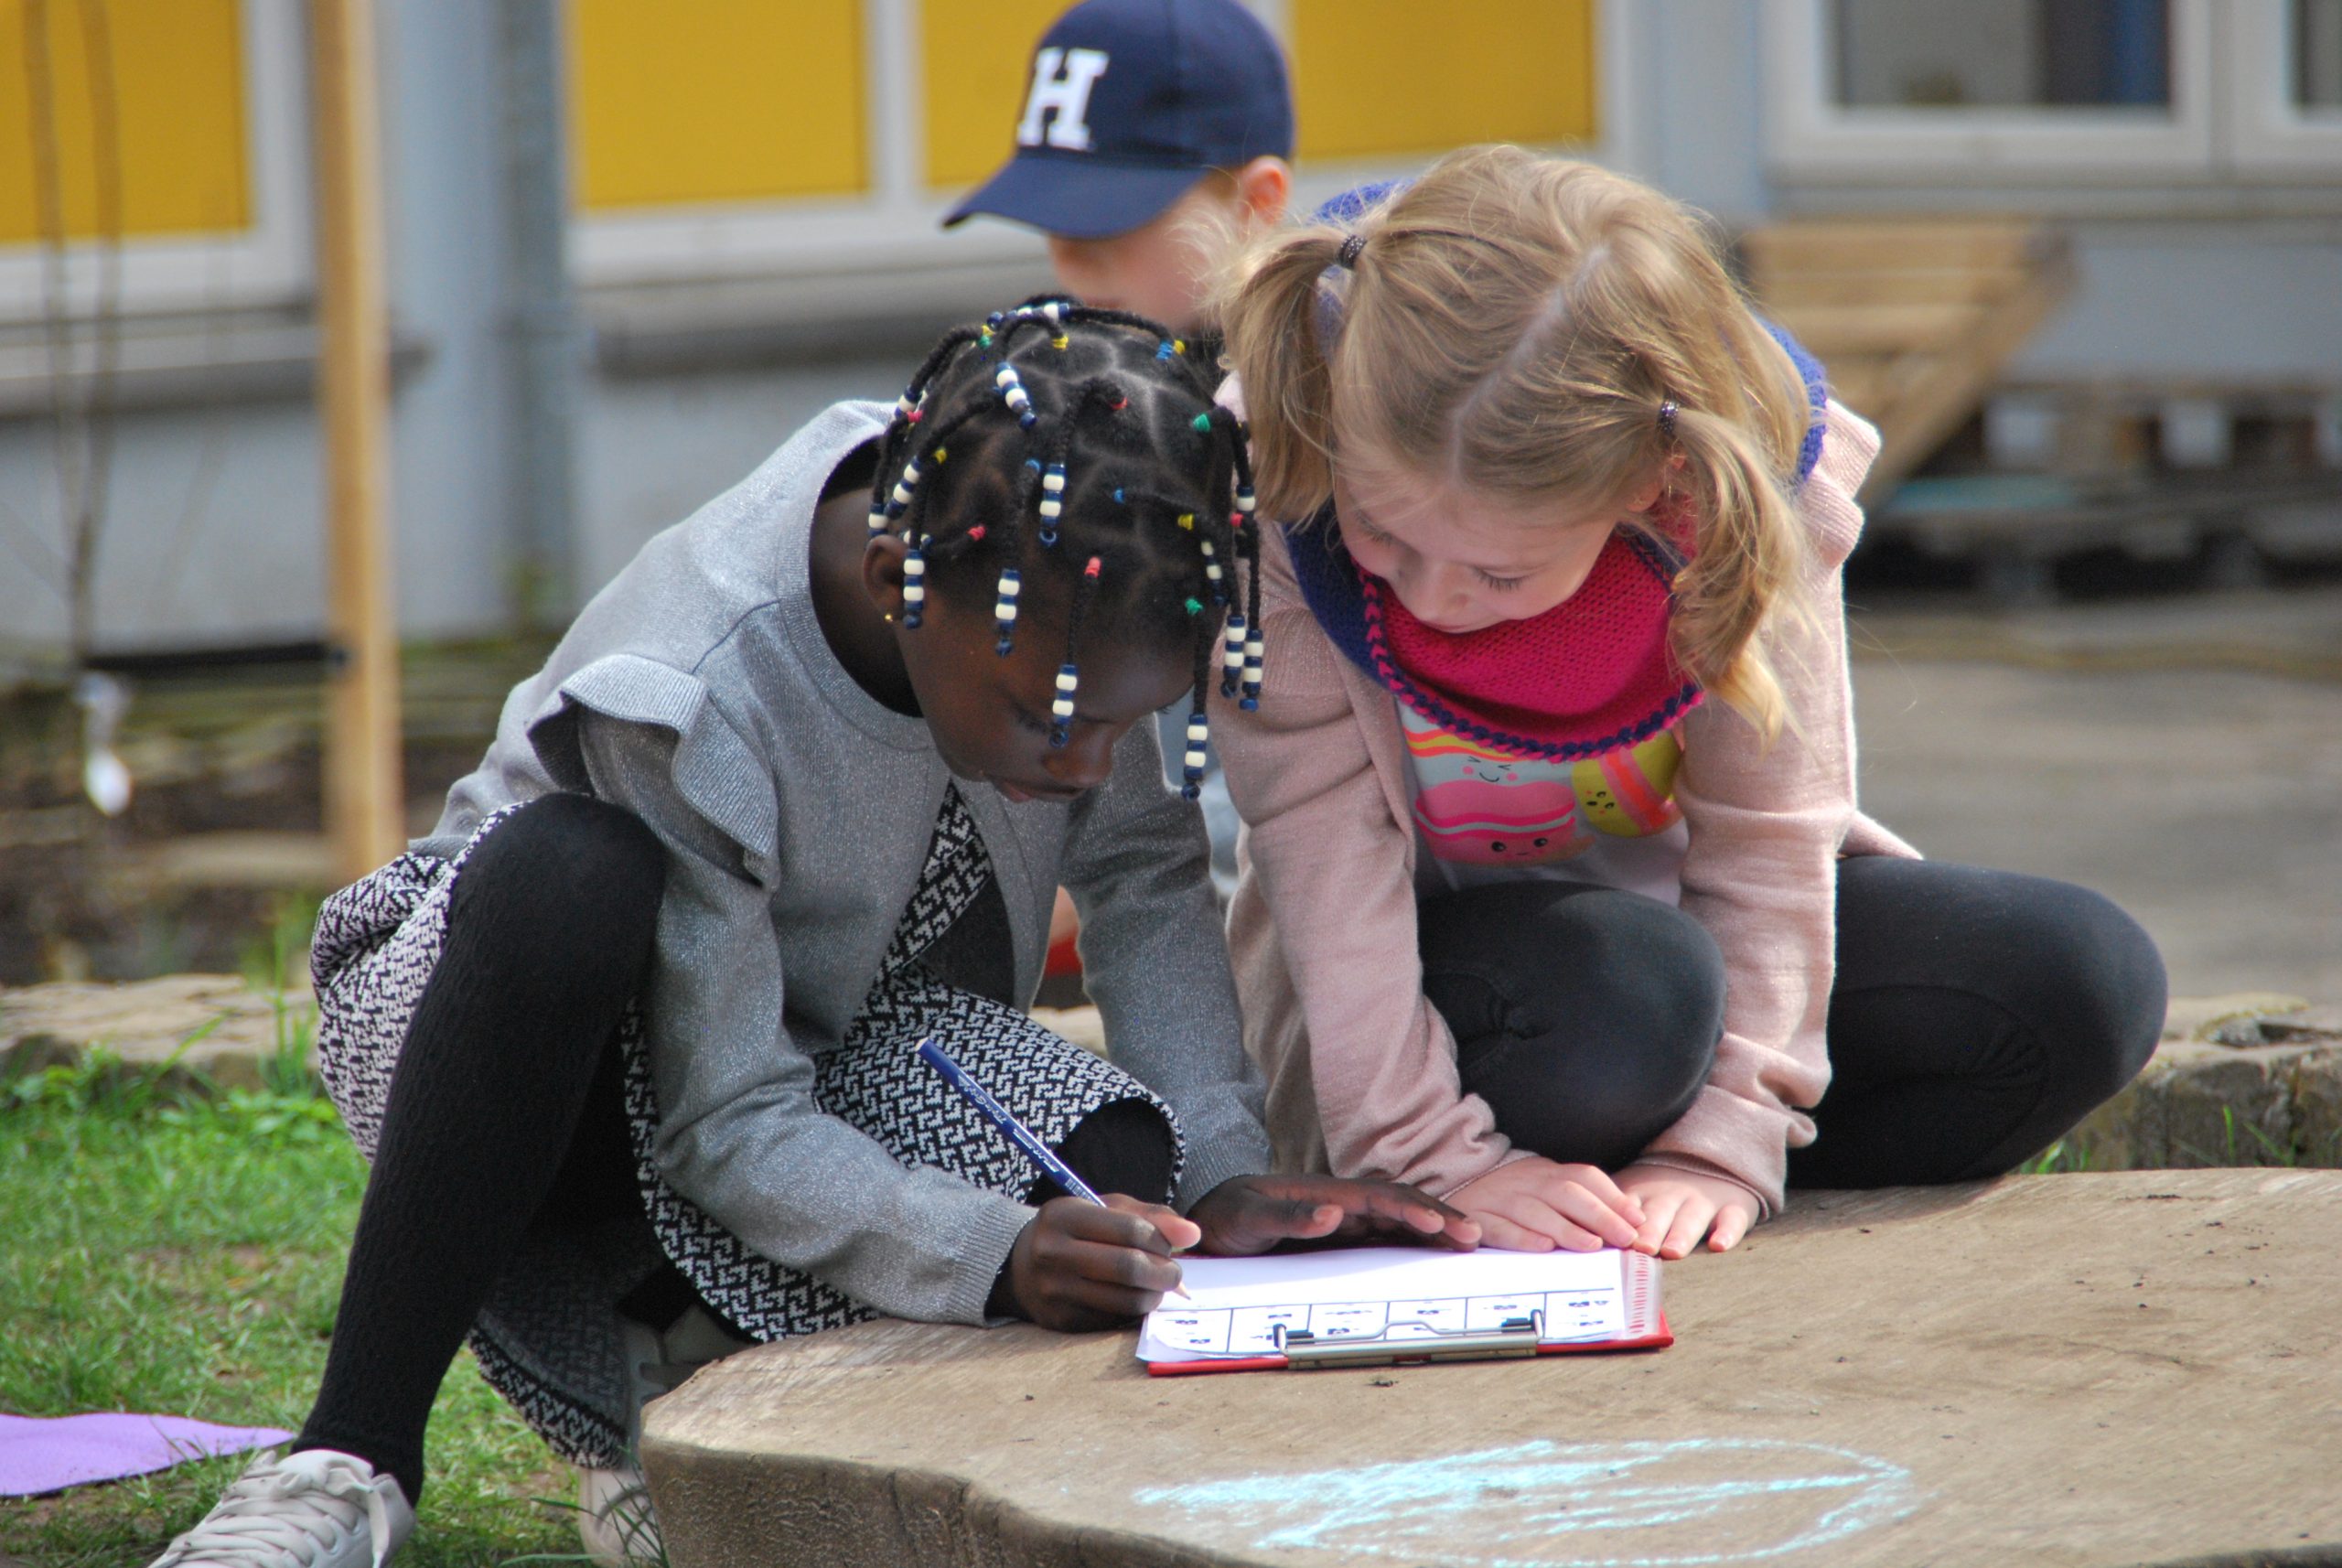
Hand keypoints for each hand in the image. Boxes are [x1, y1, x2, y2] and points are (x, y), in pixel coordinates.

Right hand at [1003, 1194, 1200, 1330]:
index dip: (1162, 1240)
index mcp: (1064, 1215)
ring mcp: (1054, 1291)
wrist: (1020, 1265)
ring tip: (1156, 1286)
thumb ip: (1151, 1217)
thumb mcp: (1106, 1210)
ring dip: (1154, 1295)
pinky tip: (1133, 1298)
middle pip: (1129, 1268)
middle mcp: (1053, 1253)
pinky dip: (1133, 1311)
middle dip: (1165, 1272)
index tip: (1172, 1245)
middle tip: (1174, 1273)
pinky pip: (1113, 1321)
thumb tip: (1194, 1234)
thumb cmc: (1076, 1231)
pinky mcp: (1061, 1322)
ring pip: (1125, 1301)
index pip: (1131, 1229)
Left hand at [1186, 1174, 1481, 1256]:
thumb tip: (1333, 1212)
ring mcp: (1346, 1220)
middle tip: (1474, 1236)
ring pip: (1401, 1221)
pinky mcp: (1343, 1238)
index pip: (1378, 1198)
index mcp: (1326, 1191)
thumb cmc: (1228, 1216)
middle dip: (1439, 1217)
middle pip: (1401, 1204)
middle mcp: (1342, 1202)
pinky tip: (1438, 1252)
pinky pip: (1387, 1237)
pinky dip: (1416, 1242)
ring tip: (1471, 1243)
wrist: (1213, 1221)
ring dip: (1435, 1229)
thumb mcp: (1248, 1217)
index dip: (1411, 1209)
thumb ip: (1288, 1215)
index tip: (1439, 1224)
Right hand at [1448, 1155, 1644, 1252]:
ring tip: (1591, 1246)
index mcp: (1544, 1172)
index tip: (1637, 1220)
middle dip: (1599, 1215)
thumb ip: (1581, 1203)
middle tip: (1624, 1238)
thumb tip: (1630, 1222)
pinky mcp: (1476, 1218)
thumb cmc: (1510, 1197)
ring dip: (1565, 1228)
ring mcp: (1498, 1197)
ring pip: (1534, 1210)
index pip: (1584, 1177)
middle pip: (1565, 1192)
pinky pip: (1498, 1227)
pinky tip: (1542, 1247)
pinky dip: (1521, 1237)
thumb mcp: (1544, 1190)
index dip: (1613, 1197)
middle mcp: (1524, 1181)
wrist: (1452, 1185)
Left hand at [1613, 1163, 1759, 1257]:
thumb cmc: (1662, 1190)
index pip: (1626, 1208)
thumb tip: (1562, 1238)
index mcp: (1643, 1194)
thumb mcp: (1634, 1192)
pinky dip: (1727, 1233)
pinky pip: (1732, 1220)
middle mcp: (1671, 1197)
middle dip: (1647, 1232)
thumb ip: (1608, 1213)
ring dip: (1680, 1234)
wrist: (1714, 1160)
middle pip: (1658, 1216)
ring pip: (1691, 1219)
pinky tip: (1718, 1245)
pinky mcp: (1733, 1207)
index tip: (1604, 1237)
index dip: (1616, 1222)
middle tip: (1636, 1247)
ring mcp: (1702, 1202)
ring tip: (1671, 1250)